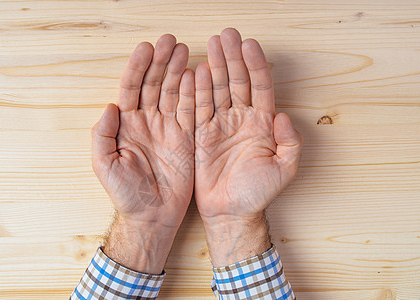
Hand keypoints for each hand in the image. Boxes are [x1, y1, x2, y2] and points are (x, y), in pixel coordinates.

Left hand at [91, 34, 194, 273]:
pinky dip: (194, 93)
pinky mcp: (187, 138)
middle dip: (160, 61)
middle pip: (154, 84)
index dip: (137, 67)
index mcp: (127, 124)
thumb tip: (110, 106)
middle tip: (169, 41)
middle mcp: (148, 121)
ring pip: (173, 92)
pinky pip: (191, 111)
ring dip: (177, 71)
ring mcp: (168, 128)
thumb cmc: (125, 193)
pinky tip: (196, 75)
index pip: (131, 87)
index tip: (146, 48)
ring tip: (183, 50)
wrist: (151, 215)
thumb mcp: (104, 165)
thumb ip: (103, 134)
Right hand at [194, 28, 301, 265]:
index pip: (260, 86)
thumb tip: (284, 115)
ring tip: (210, 45)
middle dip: (232, 57)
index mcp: (263, 124)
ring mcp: (221, 125)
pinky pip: (199, 109)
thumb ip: (290, 142)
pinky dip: (197, 91)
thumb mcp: (284, 170)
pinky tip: (195, 72)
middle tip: (226, 35)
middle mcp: (241, 119)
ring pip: (217, 90)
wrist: (231, 212)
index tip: (249, 44)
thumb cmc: (258, 194)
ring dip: (214, 67)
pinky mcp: (202, 135)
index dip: (256, 65)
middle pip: (237, 81)